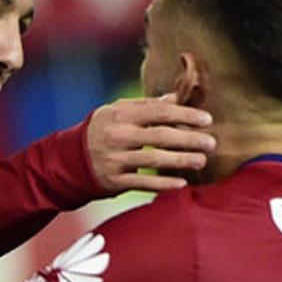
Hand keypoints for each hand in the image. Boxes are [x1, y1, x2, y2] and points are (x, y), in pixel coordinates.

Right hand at [86, 94, 214, 192]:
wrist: (70, 158)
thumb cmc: (101, 130)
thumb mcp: (117, 111)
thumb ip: (146, 104)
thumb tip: (176, 97)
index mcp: (122, 115)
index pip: (159, 112)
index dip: (185, 114)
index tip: (207, 119)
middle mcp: (118, 135)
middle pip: (160, 136)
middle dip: (189, 139)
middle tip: (211, 142)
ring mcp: (116, 159)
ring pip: (154, 160)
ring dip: (181, 161)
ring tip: (201, 161)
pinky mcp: (114, 180)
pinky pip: (143, 183)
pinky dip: (163, 184)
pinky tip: (182, 184)